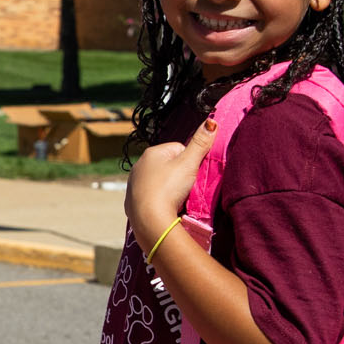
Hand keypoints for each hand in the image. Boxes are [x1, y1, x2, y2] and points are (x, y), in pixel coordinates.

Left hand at [124, 119, 218, 241]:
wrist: (149, 220)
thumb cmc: (169, 188)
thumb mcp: (189, 163)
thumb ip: (200, 143)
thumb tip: (211, 122)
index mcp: (151, 152)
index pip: (178, 149)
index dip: (189, 161)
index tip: (192, 174)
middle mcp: (139, 166)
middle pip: (168, 166)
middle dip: (179, 175)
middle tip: (185, 188)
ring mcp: (133, 185)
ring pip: (158, 182)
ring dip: (169, 188)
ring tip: (175, 199)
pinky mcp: (131, 202)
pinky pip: (150, 197)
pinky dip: (158, 201)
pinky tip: (163, 207)